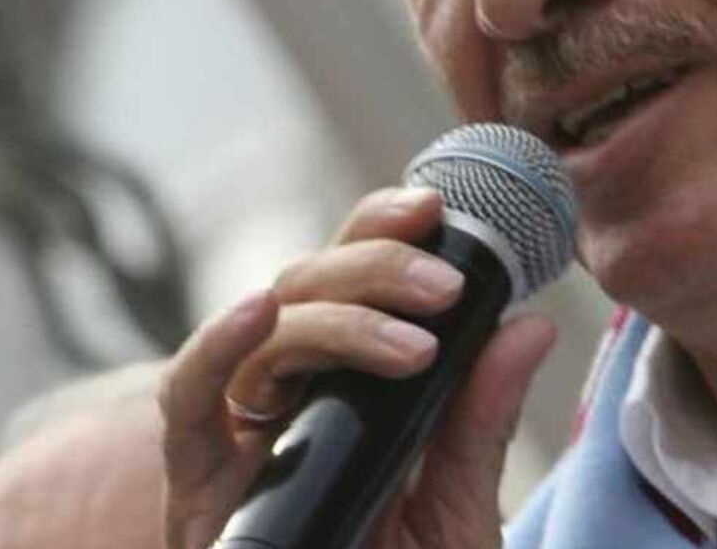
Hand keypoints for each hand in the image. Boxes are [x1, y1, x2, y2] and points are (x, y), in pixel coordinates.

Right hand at [159, 187, 556, 548]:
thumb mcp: (456, 511)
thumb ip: (480, 422)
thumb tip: (531, 325)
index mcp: (355, 386)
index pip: (357, 283)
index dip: (386, 233)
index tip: (440, 206)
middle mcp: (295, 393)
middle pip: (312, 287)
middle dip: (376, 267)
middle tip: (446, 286)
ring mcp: (244, 431)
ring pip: (266, 326)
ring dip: (337, 315)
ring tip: (417, 338)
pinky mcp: (198, 481)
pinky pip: (185, 397)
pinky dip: (215, 347)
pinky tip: (257, 314)